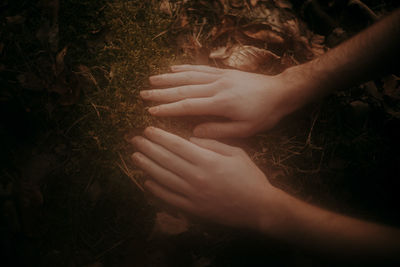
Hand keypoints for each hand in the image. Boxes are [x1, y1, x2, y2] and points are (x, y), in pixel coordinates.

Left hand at [130, 126, 282, 228]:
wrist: (259, 208)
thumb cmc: (250, 177)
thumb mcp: (236, 153)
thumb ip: (212, 143)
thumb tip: (190, 139)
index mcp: (208, 160)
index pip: (176, 145)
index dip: (159, 137)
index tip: (148, 130)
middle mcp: (196, 177)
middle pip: (165, 160)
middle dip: (148, 148)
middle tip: (134, 140)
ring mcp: (193, 195)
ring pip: (163, 178)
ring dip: (146, 166)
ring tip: (135, 156)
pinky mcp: (193, 210)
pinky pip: (169, 198)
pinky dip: (155, 189)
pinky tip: (146, 181)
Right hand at [141, 65, 304, 137]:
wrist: (280, 92)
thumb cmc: (264, 115)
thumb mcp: (245, 129)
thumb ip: (218, 131)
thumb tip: (194, 132)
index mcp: (220, 103)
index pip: (188, 106)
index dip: (168, 109)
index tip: (151, 111)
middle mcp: (216, 87)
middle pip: (183, 89)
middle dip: (161, 92)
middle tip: (142, 95)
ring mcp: (219, 76)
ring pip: (189, 76)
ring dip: (168, 78)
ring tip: (151, 80)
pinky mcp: (223, 72)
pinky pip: (200, 68)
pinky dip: (185, 68)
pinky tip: (173, 68)